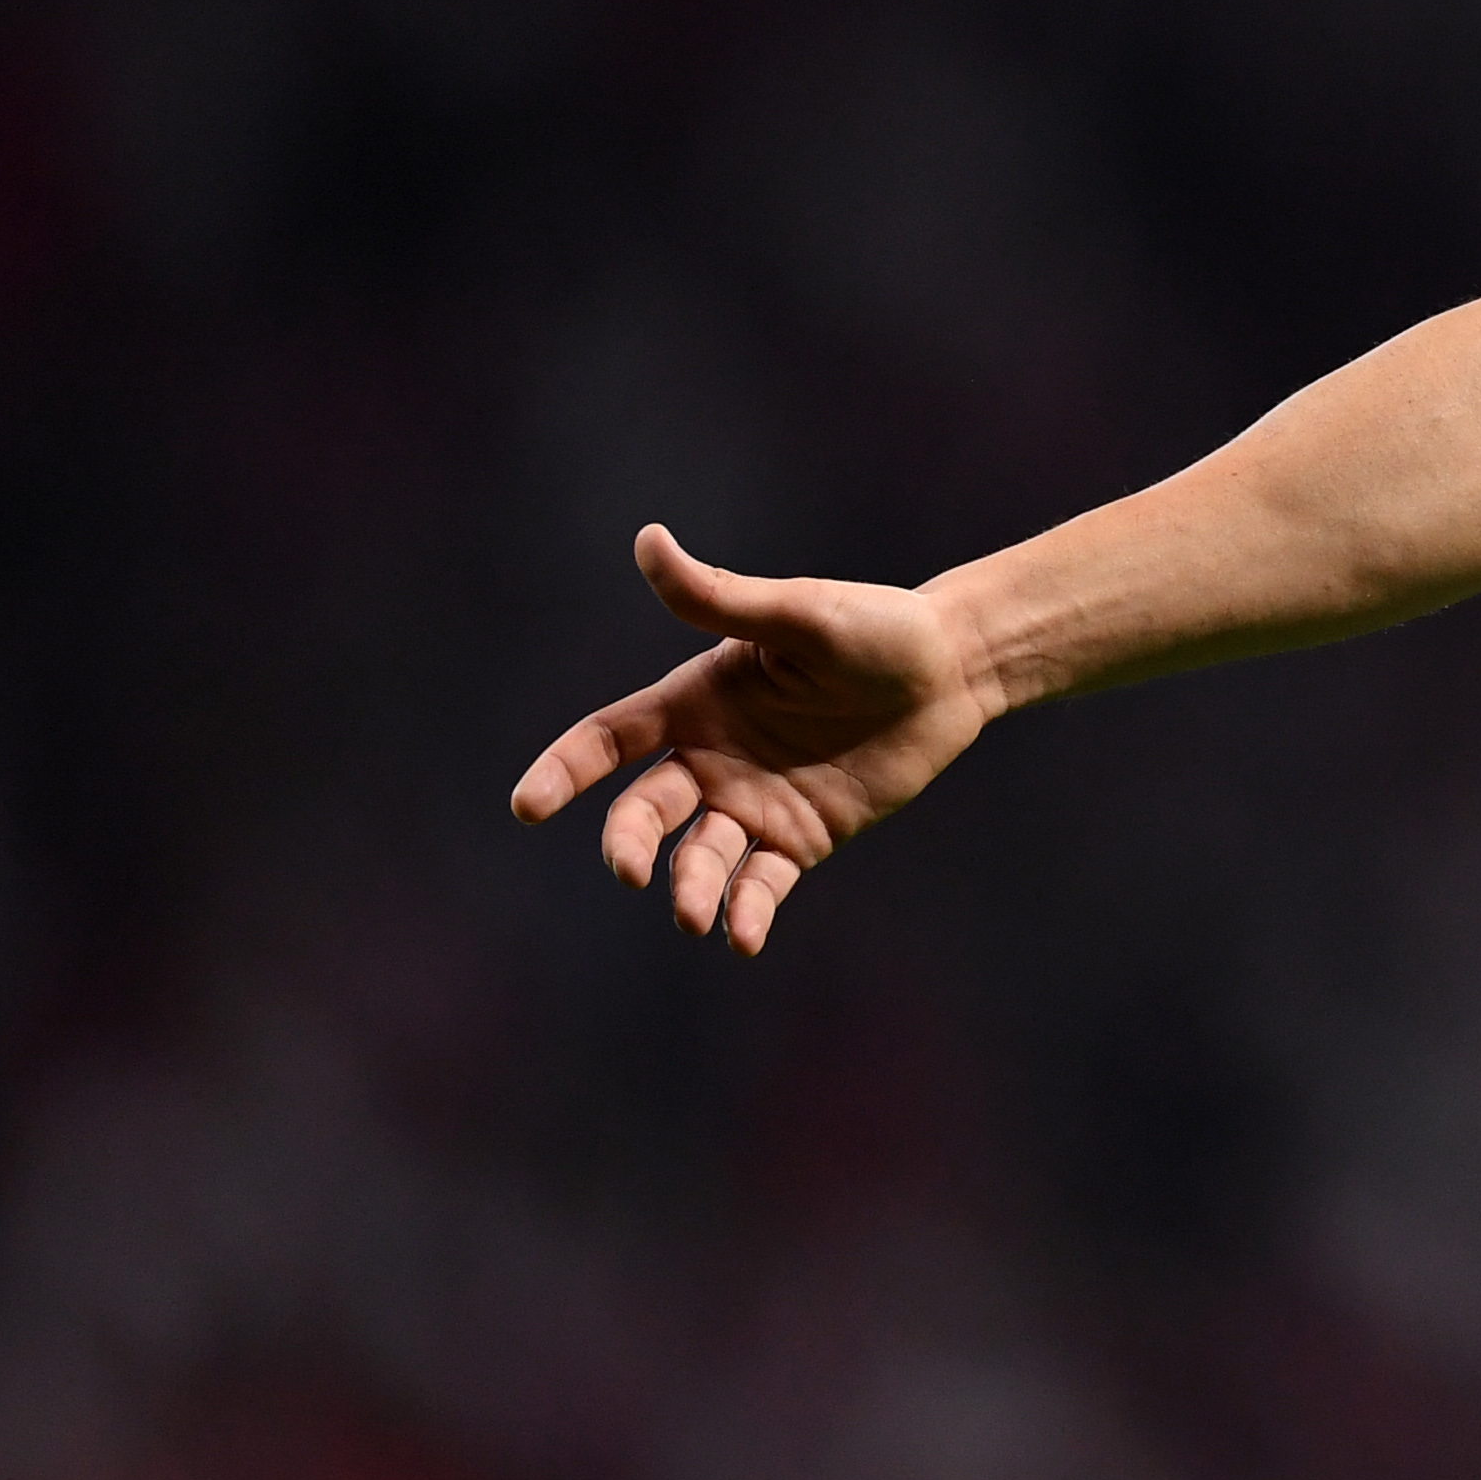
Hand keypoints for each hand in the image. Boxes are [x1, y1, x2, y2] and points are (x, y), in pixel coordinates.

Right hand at [507, 525, 992, 952]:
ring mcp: (753, 802)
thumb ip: (720, 597)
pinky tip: (742, 938)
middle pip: (645, 811)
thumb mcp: (795, 612)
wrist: (952, 669)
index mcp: (695, 701)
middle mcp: (712, 757)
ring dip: (690, 889)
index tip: (528, 807)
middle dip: (629, 843)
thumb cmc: (872, 628)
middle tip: (631, 870)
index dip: (565, 770)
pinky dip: (747, 913)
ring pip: (699, 857)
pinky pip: (762, 884)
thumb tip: (648, 541)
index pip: (609, 739)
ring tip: (696, 916)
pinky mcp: (801, 837)